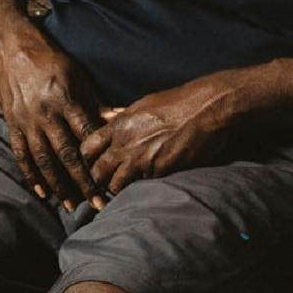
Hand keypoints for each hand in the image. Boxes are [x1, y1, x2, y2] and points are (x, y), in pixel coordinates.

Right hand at [0, 28, 107, 210]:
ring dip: (59, 186)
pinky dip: (31, 175)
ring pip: (44, 160)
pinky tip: (42, 193)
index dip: (100, 160)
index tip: (113, 180)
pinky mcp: (12, 124)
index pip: (87, 137)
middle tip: (98, 205)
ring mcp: (27, 121)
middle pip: (67, 155)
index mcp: (66, 101)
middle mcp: (46, 114)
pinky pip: (21, 155)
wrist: (14, 47)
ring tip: (71, 206)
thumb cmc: (54, 62)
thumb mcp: (79, 78)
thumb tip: (121, 121)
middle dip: (83, 182)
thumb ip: (97, 104)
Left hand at [80, 75, 235, 196]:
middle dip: (99, 179)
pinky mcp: (160, 172)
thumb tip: (106, 118)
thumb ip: (121, 117)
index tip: (94, 163)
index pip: (87, 148)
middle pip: (97, 172)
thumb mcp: (142, 104)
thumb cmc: (177, 103)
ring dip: (118, 189)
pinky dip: (140, 190)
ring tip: (124, 188)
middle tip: (106, 182)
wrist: (206, 109)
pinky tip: (144, 187)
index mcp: (118, 125)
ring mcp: (141, 159)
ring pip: (116, 185)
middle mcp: (125, 144)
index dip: (88, 159)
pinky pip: (141, 187)